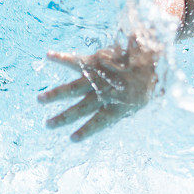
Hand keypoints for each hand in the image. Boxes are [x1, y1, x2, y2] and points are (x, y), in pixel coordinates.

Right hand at [37, 33, 161, 141]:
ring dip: (55, 94)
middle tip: (47, 124)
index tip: (73, 139)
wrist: (154, 54)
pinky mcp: (96, 61)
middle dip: (64, 117)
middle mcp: (106, 93)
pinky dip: (61, 58)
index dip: (86, 130)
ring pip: (73, 88)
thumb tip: (122, 117)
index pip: (100, 122)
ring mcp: (99, 77)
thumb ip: (130, 107)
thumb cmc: (152, 78)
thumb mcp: (147, 99)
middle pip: (81, 108)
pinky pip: (76, 60)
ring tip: (40, 100)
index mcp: (120, 105)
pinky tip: (48, 56)